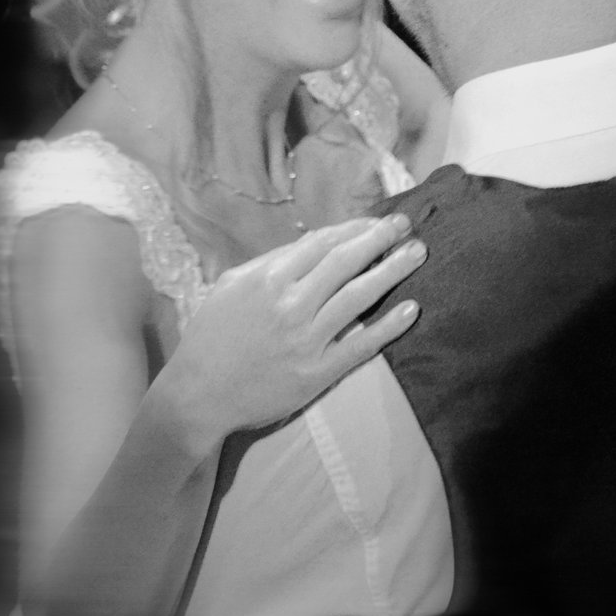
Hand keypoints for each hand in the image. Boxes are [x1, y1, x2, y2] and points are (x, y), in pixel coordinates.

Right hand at [162, 215, 425, 441]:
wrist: (198, 394)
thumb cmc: (210, 337)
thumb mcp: (230, 285)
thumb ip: (270, 264)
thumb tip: (311, 247)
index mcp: (268, 278)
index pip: (322, 242)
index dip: (354, 228)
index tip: (377, 221)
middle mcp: (290, 304)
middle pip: (345, 262)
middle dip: (380, 239)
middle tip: (406, 226)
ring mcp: (306, 339)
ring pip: (358, 297)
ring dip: (392, 271)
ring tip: (417, 254)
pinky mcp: (316, 373)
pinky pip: (360, 345)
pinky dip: (388, 326)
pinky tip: (411, 310)